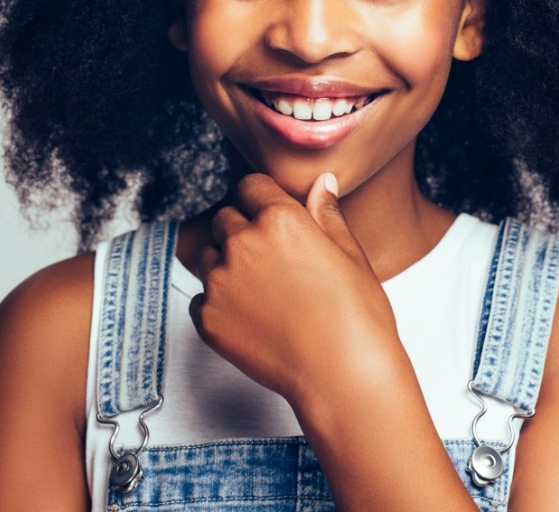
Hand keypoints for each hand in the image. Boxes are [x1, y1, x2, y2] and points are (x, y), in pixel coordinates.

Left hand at [189, 172, 402, 411]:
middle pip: (224, 218)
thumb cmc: (357, 315)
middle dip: (241, 230)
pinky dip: (218, 304)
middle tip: (269, 258)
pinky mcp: (208, 318)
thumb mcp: (349, 254)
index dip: (261, 199)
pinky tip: (251, 319)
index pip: (250, 186)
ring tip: (261, 291)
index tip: (270, 215)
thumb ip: (326, 213)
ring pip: (208, 256)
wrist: (343, 377)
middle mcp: (243, 243)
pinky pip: (201, 298)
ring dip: (225, 264)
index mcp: (279, 218)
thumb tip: (322, 182)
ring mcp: (220, 281)